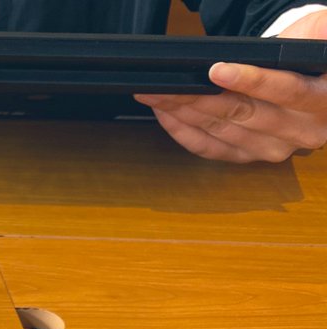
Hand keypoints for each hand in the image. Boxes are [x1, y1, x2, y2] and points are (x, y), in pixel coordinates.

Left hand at [134, 10, 326, 162]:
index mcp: (322, 100)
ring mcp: (273, 148)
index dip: (250, 81)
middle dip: (198, 97)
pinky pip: (210, 148)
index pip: (286, 91)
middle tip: (166, 85)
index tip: (217, 71)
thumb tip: (291, 40)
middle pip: (242, 114)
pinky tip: (165, 115)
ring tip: (156, 95)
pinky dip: (183, 132)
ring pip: (221, 131)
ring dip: (183, 113)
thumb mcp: (320, 34)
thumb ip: (310, 36)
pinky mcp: (248, 156)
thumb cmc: (313, 55)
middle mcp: (301, 131)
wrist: (313, 82)